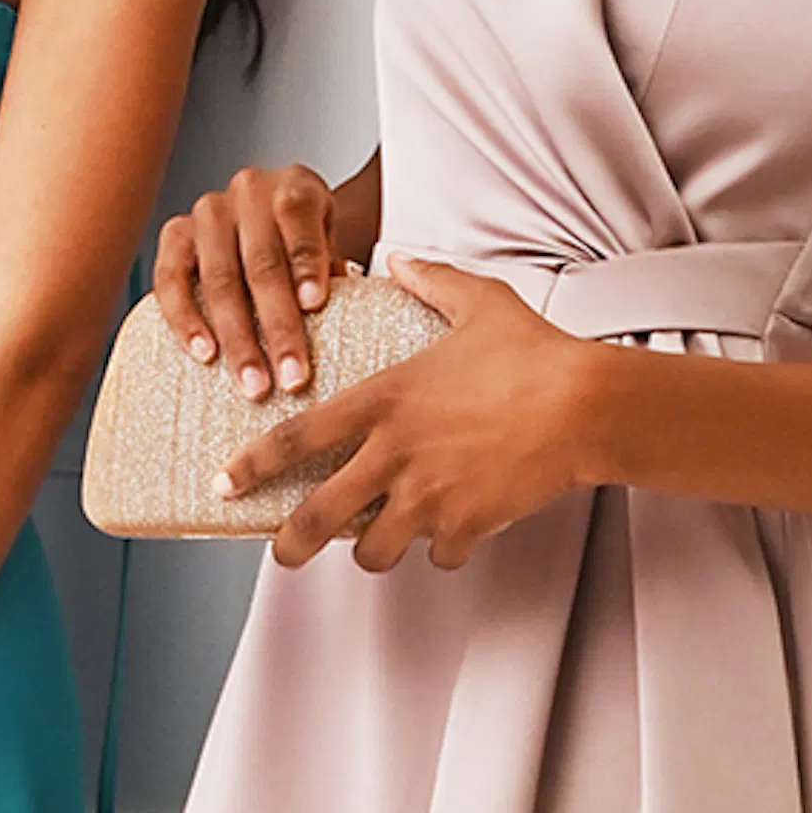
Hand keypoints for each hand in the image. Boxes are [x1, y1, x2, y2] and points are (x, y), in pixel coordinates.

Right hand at [151, 152, 384, 404]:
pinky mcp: (175, 234)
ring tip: (254, 383)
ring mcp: (208, 212)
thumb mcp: (330, 243)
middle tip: (291, 377)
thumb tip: (338, 323)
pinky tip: (205, 354)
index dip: (307, 264)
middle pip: (262, 263)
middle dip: (278, 327)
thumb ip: (331, 273)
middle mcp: (248, 191)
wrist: (267, 214)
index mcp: (294, 186)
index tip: (315, 306)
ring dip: (237, 338)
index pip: (298, 221)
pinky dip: (186, 320)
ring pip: (219, 279)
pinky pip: (170, 279)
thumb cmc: (303, 238)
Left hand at [223, 256, 602, 568]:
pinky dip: (444, 548)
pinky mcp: (467, 525)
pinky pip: (440, 554)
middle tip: (283, 553)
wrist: (586, 406)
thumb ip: (430, 281)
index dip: (254, 466)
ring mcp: (428, 497)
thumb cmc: (534, 351)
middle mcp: (394, 455)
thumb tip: (401, 258)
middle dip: (291, 544)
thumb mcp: (478, 302)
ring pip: (375, 550)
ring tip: (380, 542)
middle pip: (319, 517)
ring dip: (374, 550)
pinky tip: (456, 532)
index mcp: (384, 401)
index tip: (225, 484)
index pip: (297, 438)